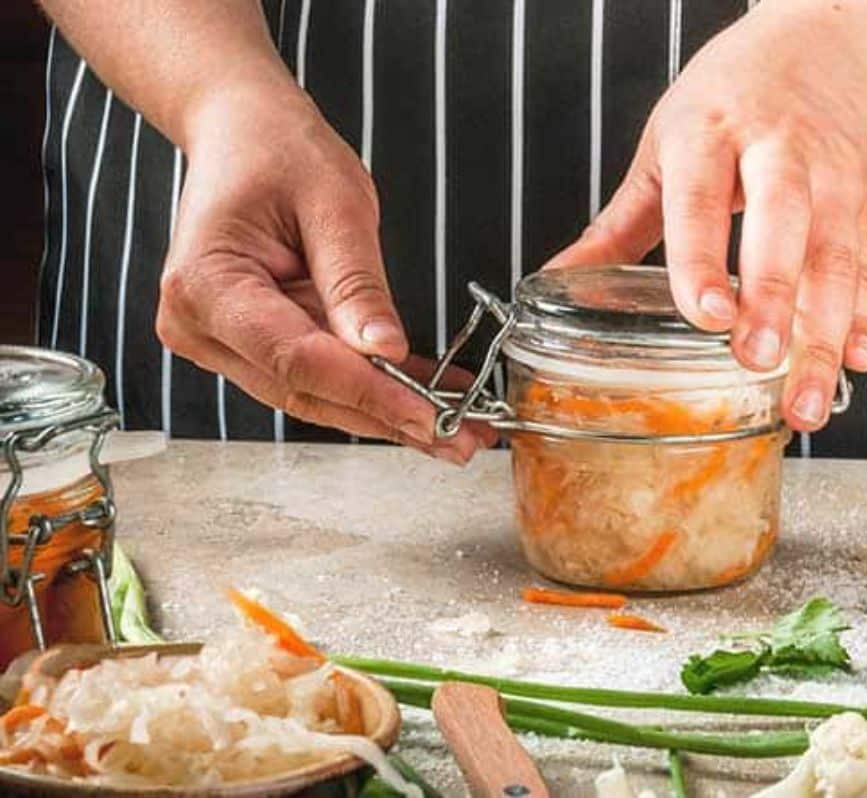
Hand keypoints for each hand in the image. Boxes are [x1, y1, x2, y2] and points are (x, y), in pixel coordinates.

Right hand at [157, 85, 493, 461]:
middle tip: (460, 439)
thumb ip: (356, 283)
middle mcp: (200, 325)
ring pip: (315, 394)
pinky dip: (376, 389)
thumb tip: (385, 351)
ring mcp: (222, 341)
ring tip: (458, 428)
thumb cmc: (279, 153)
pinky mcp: (251, 345)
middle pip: (305, 390)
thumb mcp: (335, 204)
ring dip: (388, 412)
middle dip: (389, 417)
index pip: (296, 358)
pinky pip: (320, 375)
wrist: (244, 135)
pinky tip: (430, 400)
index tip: (429, 415)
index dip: (368, 393)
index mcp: (206, 284)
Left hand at [547, 0, 866, 431]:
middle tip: (756, 360)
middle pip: (782, 224)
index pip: (700, 198)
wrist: (827, 44)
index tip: (704, 315)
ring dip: (824, 333)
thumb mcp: (665, 144)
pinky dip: (866, 318)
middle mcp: (778, 150)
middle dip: (773, 296)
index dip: (702, 259)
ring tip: (806, 399)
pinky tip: (856, 364)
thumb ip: (618, 223)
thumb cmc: (731, 98)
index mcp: (711, 132)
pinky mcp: (866, 201)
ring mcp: (831, 176)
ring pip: (834, 258)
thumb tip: (559, 279)